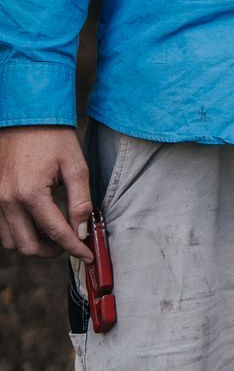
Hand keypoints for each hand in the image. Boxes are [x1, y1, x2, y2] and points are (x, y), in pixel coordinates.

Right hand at [0, 126, 91, 258]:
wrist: (25, 115)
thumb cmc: (52, 137)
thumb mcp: (75, 167)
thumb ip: (80, 202)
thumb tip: (81, 231)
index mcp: (30, 193)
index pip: (56, 233)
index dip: (75, 248)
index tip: (87, 255)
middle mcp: (7, 200)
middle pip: (28, 246)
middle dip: (53, 251)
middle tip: (71, 243)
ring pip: (12, 241)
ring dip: (34, 243)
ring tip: (55, 233)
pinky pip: (3, 227)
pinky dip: (20, 232)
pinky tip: (38, 222)